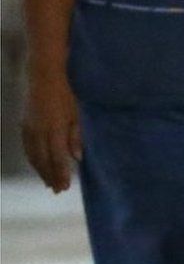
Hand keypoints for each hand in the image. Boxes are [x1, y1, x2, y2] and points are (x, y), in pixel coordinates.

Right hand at [22, 72, 81, 192]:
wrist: (45, 73)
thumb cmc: (68, 91)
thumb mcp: (78, 112)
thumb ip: (77, 135)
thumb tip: (78, 158)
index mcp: (54, 127)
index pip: (57, 157)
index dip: (60, 173)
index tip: (66, 187)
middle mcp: (38, 129)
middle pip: (43, 159)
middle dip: (50, 176)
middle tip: (58, 190)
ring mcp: (29, 127)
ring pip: (33, 155)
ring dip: (40, 171)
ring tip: (49, 183)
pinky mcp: (24, 123)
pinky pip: (27, 147)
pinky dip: (33, 159)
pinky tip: (38, 166)